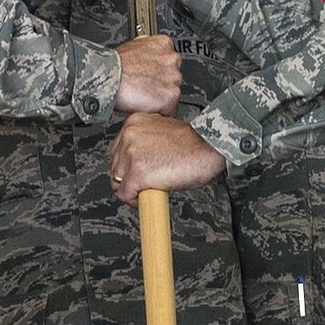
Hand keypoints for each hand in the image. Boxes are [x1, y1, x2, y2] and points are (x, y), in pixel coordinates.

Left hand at [108, 112, 225, 200]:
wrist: (210, 148)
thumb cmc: (194, 143)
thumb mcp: (163, 132)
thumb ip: (145, 141)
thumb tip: (137, 159)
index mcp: (135, 122)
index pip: (117, 151)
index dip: (128, 166)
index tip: (139, 172)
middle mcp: (130, 135)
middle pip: (115, 167)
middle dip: (129, 178)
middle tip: (148, 182)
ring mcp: (132, 154)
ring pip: (118, 182)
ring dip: (133, 189)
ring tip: (152, 187)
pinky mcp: (138, 173)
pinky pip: (125, 195)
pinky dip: (136, 202)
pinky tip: (151, 196)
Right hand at [113, 36, 181, 114]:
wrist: (107, 77)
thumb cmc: (114, 65)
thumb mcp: (133, 45)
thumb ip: (148, 50)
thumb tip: (149, 55)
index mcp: (164, 44)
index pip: (171, 61)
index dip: (160, 72)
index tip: (152, 77)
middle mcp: (172, 59)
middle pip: (174, 77)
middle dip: (162, 85)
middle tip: (146, 88)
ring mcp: (173, 77)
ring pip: (173, 93)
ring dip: (161, 98)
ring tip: (144, 97)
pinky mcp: (171, 95)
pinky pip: (170, 109)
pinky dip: (160, 111)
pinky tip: (147, 105)